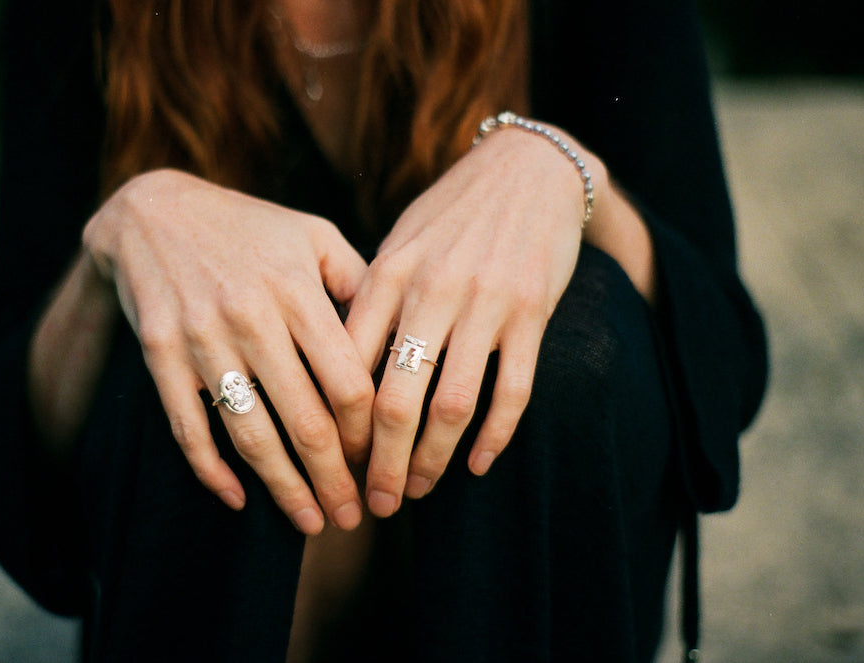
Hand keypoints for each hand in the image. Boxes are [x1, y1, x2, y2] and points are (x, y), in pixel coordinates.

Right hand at [82, 169, 373, 533]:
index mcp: (298, 290)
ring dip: (284, 489)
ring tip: (311, 522)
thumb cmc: (249, 226)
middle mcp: (252, 318)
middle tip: (355, 517)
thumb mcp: (313, 233)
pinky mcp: (161, 355)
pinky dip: (210, 470)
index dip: (368, 432)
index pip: (347, 382)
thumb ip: (358, 281)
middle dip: (335, 480)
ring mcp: (202, 339)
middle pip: (305, 420)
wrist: (150, 210)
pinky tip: (237, 500)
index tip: (378, 459)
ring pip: (250, 434)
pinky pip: (187, 426)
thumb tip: (399, 337)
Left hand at [346, 126, 601, 516]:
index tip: (330, 459)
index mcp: (388, 273)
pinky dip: (494, 436)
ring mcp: (485, 303)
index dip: (337, 423)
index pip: (348, 365)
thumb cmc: (449, 213)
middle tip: (373, 500)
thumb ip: (368, 300)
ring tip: (418, 491)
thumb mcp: (397, 244)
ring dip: (432, 461)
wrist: (527, 169)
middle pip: (394, 399)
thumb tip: (336, 368)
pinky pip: (514, 390)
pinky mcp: (532, 313)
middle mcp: (432, 291)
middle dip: (378, 462)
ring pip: (452, 405)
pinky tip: (478, 464)